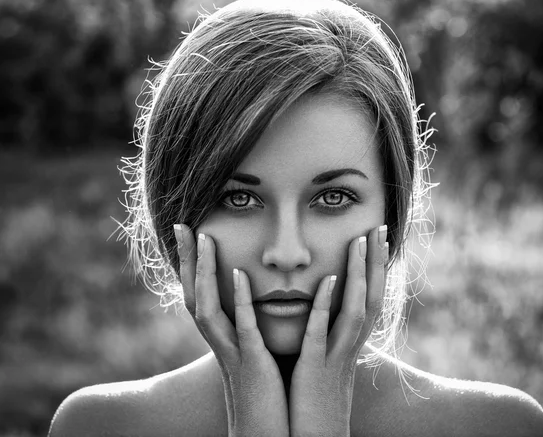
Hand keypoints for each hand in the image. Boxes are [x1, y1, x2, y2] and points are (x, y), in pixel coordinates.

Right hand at [174, 224, 289, 436]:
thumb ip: (250, 330)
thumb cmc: (263, 394)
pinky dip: (238, 299)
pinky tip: (237, 273)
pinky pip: (241, 327)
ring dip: (204, 272)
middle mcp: (219, 342)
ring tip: (205, 238)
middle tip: (181, 225)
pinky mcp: (251, 363)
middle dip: (187, 260)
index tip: (190, 232)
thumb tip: (257, 303)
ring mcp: (231, 352)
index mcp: (222, 338)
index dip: (192, 265)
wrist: (263, 433)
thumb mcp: (252, 355)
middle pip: (193, 294)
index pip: (200, 294)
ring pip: (207, 307)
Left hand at [289, 225, 387, 436]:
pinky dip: (327, 305)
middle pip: (372, 298)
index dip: (376, 270)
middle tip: (379, 228)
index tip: (377, 240)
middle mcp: (350, 348)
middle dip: (376, 263)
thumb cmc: (317, 404)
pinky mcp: (314, 370)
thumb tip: (326, 315)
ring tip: (359, 241)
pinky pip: (322, 333)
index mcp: (351, 345)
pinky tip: (330, 280)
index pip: (370, 300)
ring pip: (355, 310)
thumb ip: (328, 338)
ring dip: (359, 275)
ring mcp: (335, 358)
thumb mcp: (327, 365)